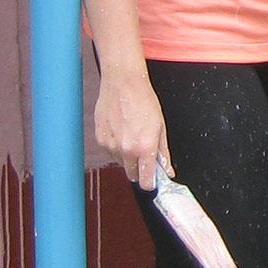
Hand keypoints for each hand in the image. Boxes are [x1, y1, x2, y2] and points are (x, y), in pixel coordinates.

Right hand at [92, 68, 170, 188]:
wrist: (123, 84)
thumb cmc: (144, 101)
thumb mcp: (161, 127)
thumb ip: (163, 153)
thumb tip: (167, 169)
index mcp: (145, 148)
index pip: (146, 180)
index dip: (151, 183)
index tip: (153, 182)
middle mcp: (126, 150)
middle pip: (132, 175)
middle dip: (139, 169)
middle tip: (144, 154)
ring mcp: (111, 146)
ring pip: (121, 163)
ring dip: (127, 156)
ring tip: (132, 135)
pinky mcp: (100, 139)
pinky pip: (110, 152)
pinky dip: (116, 147)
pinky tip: (121, 131)